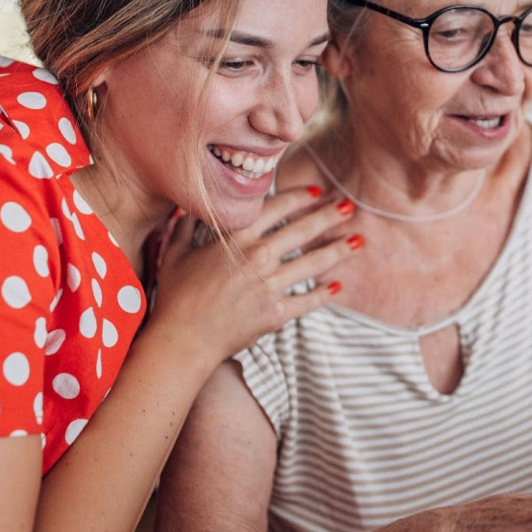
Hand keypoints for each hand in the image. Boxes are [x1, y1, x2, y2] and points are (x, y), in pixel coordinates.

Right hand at [147, 187, 359, 363]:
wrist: (182, 341)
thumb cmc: (175, 297)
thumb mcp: (175, 254)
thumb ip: (184, 226)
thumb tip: (185, 206)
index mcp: (236, 238)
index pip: (276, 207)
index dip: (299, 196)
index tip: (316, 191)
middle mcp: (258, 257)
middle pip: (303, 229)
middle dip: (329, 216)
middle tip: (348, 207)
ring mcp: (270, 286)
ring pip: (314, 262)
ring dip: (337, 250)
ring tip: (357, 241)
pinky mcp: (276, 313)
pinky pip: (308, 300)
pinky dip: (324, 293)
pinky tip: (337, 286)